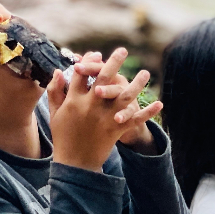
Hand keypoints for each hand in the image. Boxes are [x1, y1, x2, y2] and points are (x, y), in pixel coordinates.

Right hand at [48, 48, 161, 170]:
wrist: (75, 163)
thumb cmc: (63, 136)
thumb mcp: (55, 113)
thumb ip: (55, 91)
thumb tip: (59, 71)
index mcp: (73, 100)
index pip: (81, 75)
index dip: (89, 62)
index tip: (97, 54)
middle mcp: (90, 107)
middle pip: (103, 79)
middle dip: (113, 63)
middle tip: (123, 50)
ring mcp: (104, 119)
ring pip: (123, 97)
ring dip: (136, 84)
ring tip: (145, 72)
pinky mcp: (115, 131)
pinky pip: (134, 120)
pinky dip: (148, 112)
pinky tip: (160, 103)